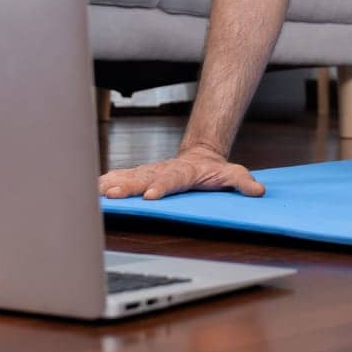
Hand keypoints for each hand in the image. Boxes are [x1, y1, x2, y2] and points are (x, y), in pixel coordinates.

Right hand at [99, 146, 264, 199]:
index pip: (172, 180)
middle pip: (145, 178)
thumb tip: (257, 190)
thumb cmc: (214, 170)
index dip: (162, 187)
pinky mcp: (144, 175)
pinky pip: (124, 177)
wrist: (200, 156)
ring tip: (97, 191)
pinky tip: (94, 188)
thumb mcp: (231, 173)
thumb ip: (242, 181)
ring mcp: (152, 172)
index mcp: (184, 172)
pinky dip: (109, 181)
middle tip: (114, 194)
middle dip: (129, 187)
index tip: (151, 195)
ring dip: (114, 184)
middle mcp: (164, 171)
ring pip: (131, 177)